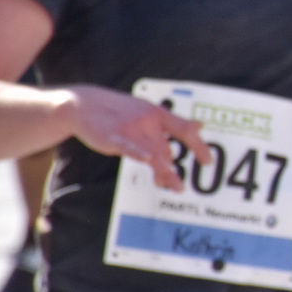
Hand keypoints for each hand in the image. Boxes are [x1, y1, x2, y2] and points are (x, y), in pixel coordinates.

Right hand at [62, 85, 210, 191]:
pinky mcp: (113, 138)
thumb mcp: (149, 111)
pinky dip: (139, 152)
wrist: (83, 105)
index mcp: (158, 114)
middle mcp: (148, 120)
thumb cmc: (120, 111)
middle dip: (172, 170)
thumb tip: (200, 125)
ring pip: (154, 153)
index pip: (184, 129)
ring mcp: (130, 129)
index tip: (208, 162)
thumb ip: (173, 122)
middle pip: (166, 149)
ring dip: (165, 172)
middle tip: (179, 186)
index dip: (199, 146)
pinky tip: (147, 159)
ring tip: (175, 186)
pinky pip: (129, 146)